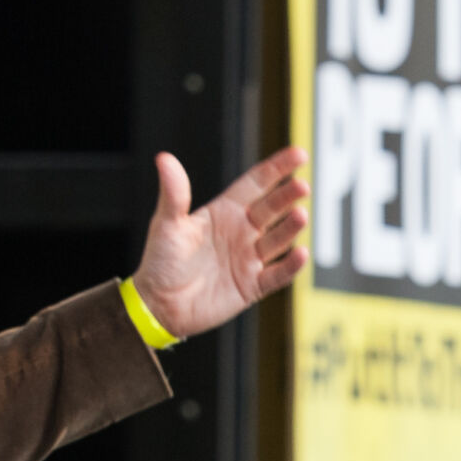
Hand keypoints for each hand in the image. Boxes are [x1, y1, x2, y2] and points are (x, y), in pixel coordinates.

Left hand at [131, 147, 309, 338]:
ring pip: (277, 240)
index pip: (256, 184)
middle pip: (271, 209)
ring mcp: (249, 258)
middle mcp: (241, 232)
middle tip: (302, 186)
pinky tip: (300, 254)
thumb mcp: (166, 224)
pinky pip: (277, 275)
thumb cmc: (161, 261)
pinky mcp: (252, 285)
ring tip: (300, 216)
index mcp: (223, 212)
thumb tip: (164, 159)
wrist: (158, 305)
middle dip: (288, 196)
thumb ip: (173, 193)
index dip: (276, 169)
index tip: (298, 154)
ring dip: (290, 228)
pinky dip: (290, 266)